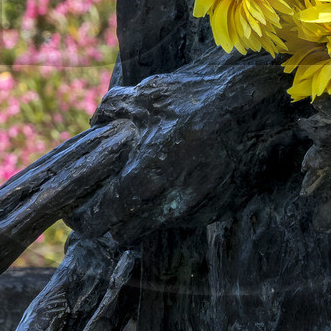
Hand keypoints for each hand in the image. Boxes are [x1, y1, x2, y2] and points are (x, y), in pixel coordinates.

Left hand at [73, 49, 289, 241]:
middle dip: (106, 222)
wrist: (254, 102)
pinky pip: (179, 218)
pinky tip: (171, 180)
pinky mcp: (215, 210)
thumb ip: (112, 113)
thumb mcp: (146, 95)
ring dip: (136, 216)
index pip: (100, 220)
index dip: (82, 217)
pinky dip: (167, 206)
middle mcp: (170, 202)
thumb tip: (94, 125)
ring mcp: (196, 209)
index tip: (75, 208)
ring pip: (151, 227)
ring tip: (134, 188)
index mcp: (147, 176)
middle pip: (121, 234)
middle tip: (100, 202)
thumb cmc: (195, 96)